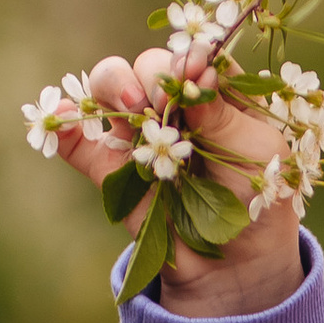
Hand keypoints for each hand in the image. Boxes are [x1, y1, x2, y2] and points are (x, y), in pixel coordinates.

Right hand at [52, 48, 303, 320]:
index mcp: (216, 93)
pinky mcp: (111, 167)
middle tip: (164, 101)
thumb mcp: (259, 153)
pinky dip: (66, 121)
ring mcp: (139, 133)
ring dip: (115, 85)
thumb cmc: (261, 201)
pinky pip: (79, 138)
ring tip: (134, 110)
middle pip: (149, 63)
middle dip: (154, 74)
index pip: (195, 55)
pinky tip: (63, 115)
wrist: (234, 267)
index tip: (193, 72)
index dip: (190, 56)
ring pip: (109, 85)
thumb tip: (194, 74)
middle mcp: (174, 105)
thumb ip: (225, 114)